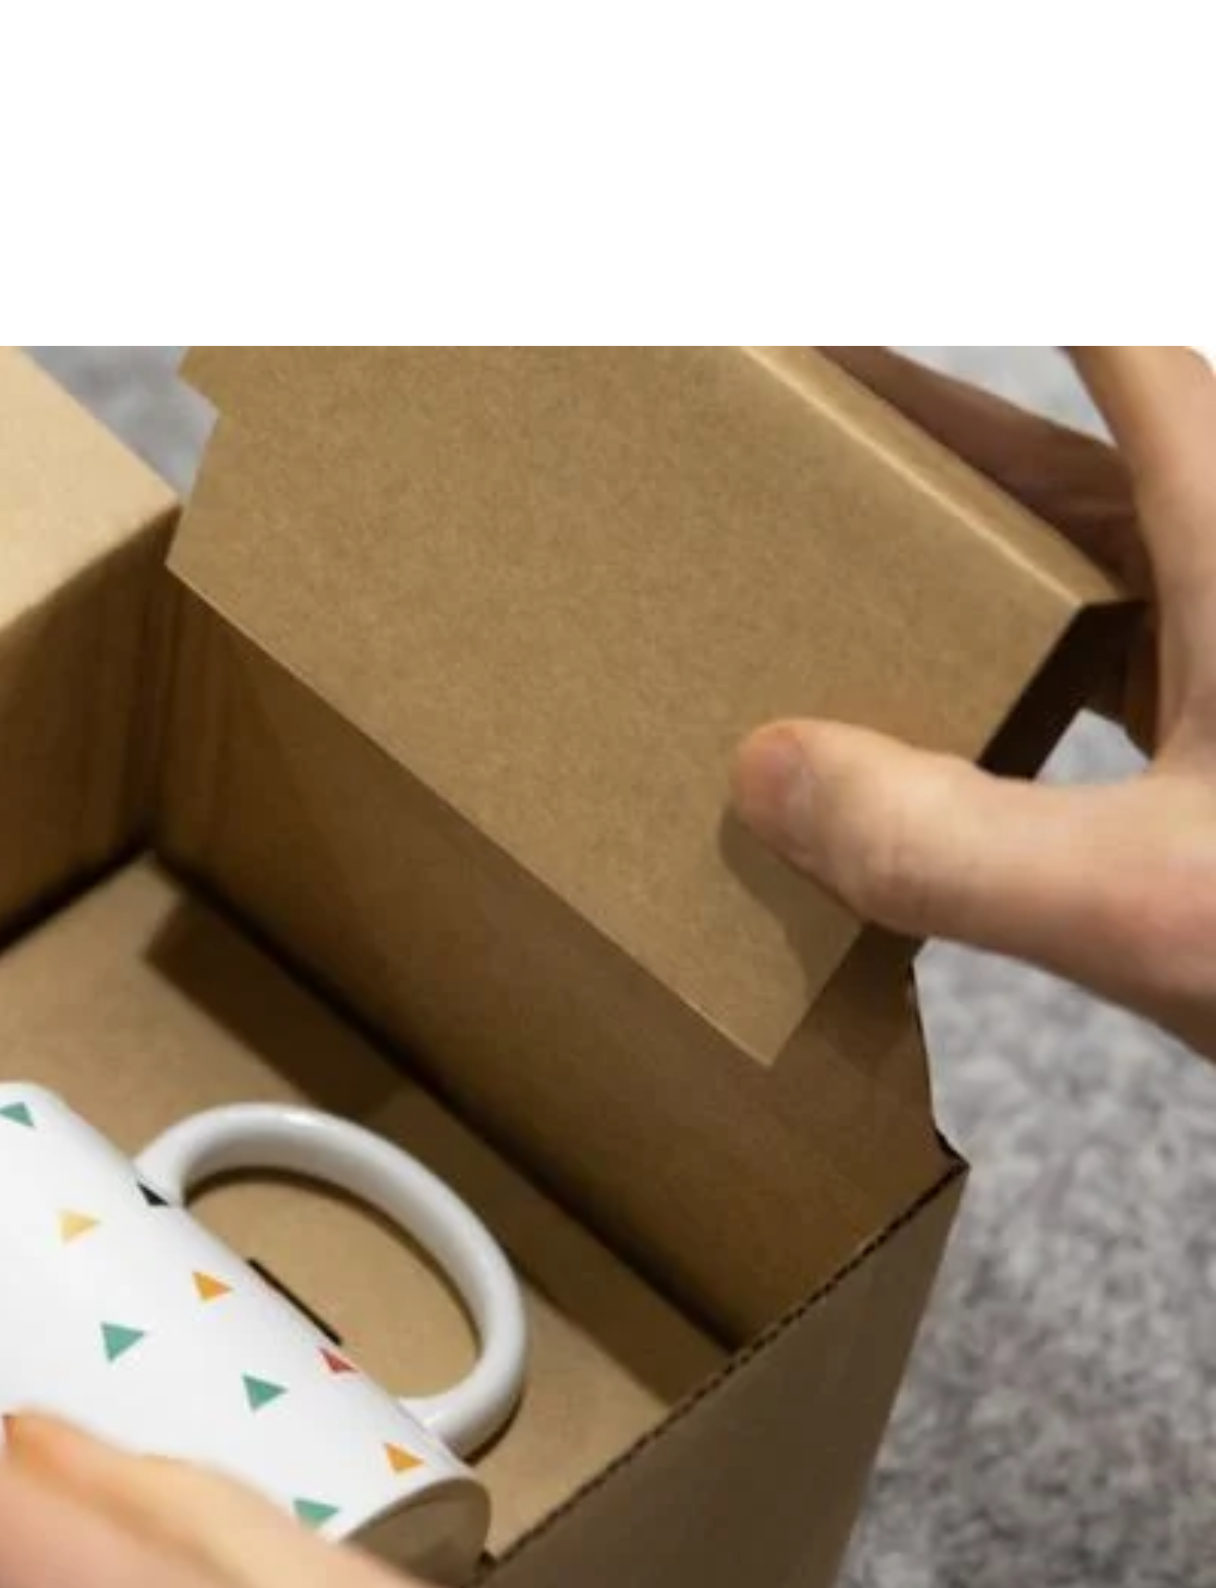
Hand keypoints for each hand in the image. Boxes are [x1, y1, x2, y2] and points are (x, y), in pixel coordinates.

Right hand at [734, 345, 1215, 1059]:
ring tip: (859, 552)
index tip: (873, 340)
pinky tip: (959, 710)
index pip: (1136, 366)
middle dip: (953, 433)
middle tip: (825, 415)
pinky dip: (1031, 668)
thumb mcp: (1154, 908)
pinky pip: (1125, 666)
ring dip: (985, 554)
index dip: (1050, 340)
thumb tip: (771, 772)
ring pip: (1106, 565)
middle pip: (1093, 458)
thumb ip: (948, 847)